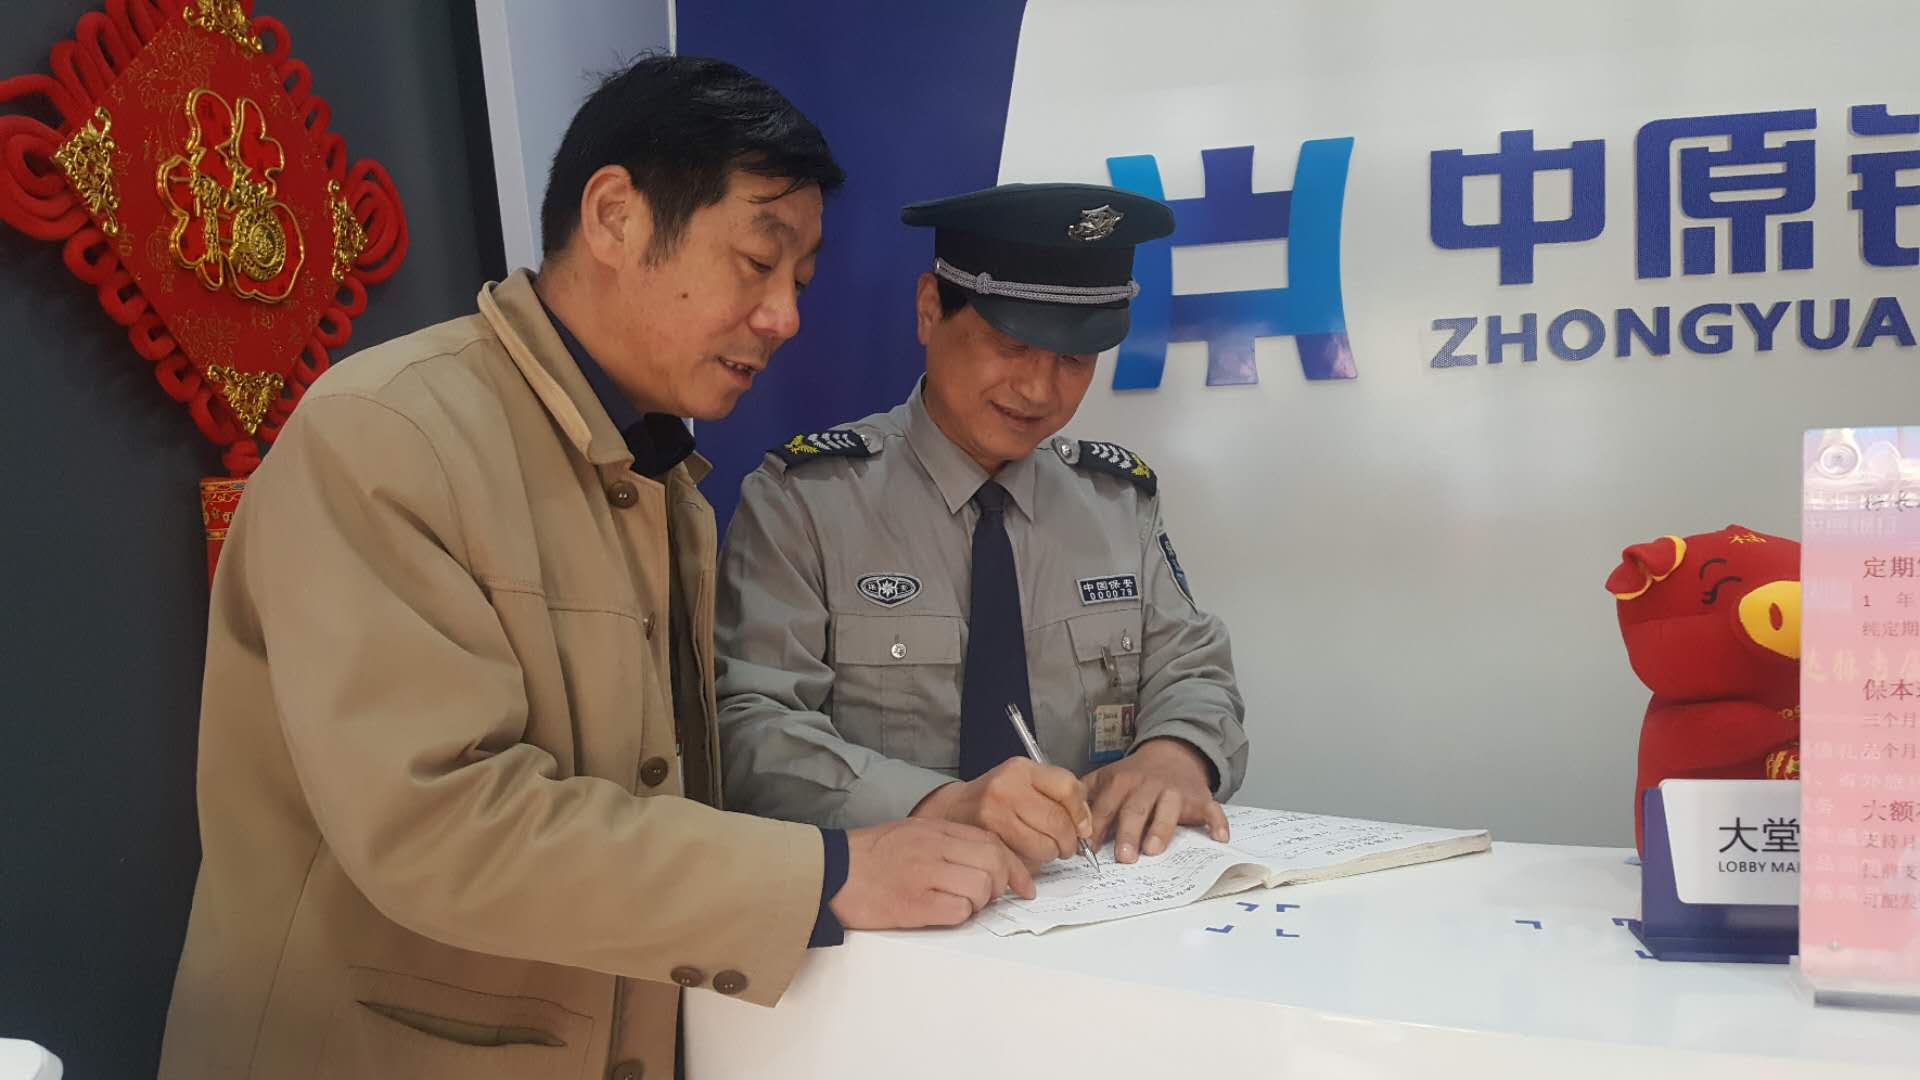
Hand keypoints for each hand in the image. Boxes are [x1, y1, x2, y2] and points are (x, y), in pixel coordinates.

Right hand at [829, 818, 1034, 929]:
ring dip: (978, 903)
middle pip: (993, 864)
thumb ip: (949, 841)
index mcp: (936, 829)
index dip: (1014, 867)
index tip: (1023, 885)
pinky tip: (941, 912)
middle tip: (987, 897)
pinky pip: (958, 911)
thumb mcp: (912, 832)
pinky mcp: (913, 904)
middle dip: (1000, 886)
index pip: (993, 843)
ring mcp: (924, 876)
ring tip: (957, 904)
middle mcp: (934, 848)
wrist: (830, 872)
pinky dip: (959, 915)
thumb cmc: (869, 855)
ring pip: (981, 888)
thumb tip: (988, 861)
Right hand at [910, 758, 1093, 866]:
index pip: (1067, 787)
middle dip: (1069, 841)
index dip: (1081, 812)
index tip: (1082, 826)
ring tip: (1045, 849)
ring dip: (1051, 854)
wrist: (953, 809)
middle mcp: (1006, 788)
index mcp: (1021, 770)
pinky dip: (1032, 864)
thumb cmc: (995, 797)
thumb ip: (1058, 795)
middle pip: (1058, 821)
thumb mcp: (1025, 782)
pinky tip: (1026, 854)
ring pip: (1044, 845)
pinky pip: (1024, 860)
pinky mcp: (987, 840)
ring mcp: (994, 814)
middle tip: (1066, 846)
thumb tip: (1085, 825)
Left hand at [1085, 738, 1227, 863]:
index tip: (1089, 848)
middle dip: (1128, 832)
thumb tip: (1062, 817)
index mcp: (1121, 781)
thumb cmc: (1135, 775)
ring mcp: (1175, 792)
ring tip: (1153, 850)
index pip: (1106, 806)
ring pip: (1168, 810)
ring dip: (1161, 829)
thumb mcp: (1107, 776)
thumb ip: (1086, 794)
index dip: (1098, 827)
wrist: (1173, 752)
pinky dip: (1217, 822)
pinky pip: (1211, 810)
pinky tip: (1219, 837)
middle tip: (1122, 857)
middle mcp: (1148, 786)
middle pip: (1136, 810)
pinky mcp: (1199, 798)